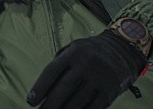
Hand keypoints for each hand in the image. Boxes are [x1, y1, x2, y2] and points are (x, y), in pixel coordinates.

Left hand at [26, 30, 146, 108]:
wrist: (122, 50)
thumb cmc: (90, 52)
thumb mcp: (73, 49)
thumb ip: (58, 64)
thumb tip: (42, 89)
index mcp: (74, 52)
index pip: (52, 71)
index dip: (39, 88)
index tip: (30, 101)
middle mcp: (86, 64)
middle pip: (62, 90)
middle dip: (49, 105)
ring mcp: (99, 78)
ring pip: (76, 102)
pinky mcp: (109, 91)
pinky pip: (92, 108)